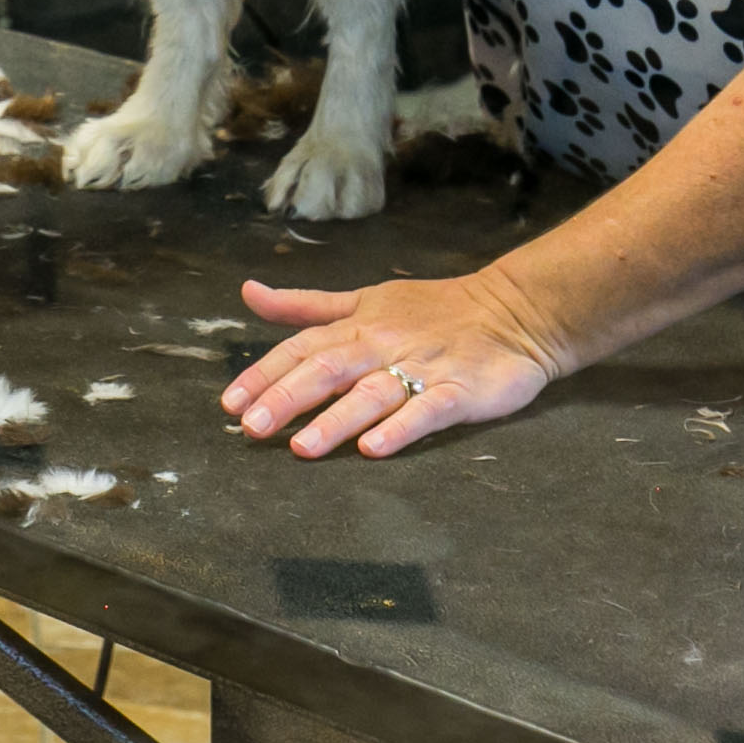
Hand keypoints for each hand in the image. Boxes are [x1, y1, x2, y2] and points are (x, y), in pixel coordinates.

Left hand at [219, 269, 565, 459]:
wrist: (513, 311)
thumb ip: (305, 307)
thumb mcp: (363, 300)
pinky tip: (374, 450)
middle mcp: (382, 345)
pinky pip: (427, 411)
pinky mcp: (460, 392)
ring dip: (335, 420)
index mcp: (356, 326)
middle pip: (327, 369)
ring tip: (302, 447)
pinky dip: (400, 429)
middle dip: (287, 398)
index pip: (300, 348)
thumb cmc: (431, 309)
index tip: (230, 404)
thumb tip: (248, 293)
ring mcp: (421, 369)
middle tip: (252, 428)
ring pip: (371, 394)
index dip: (264, 374)